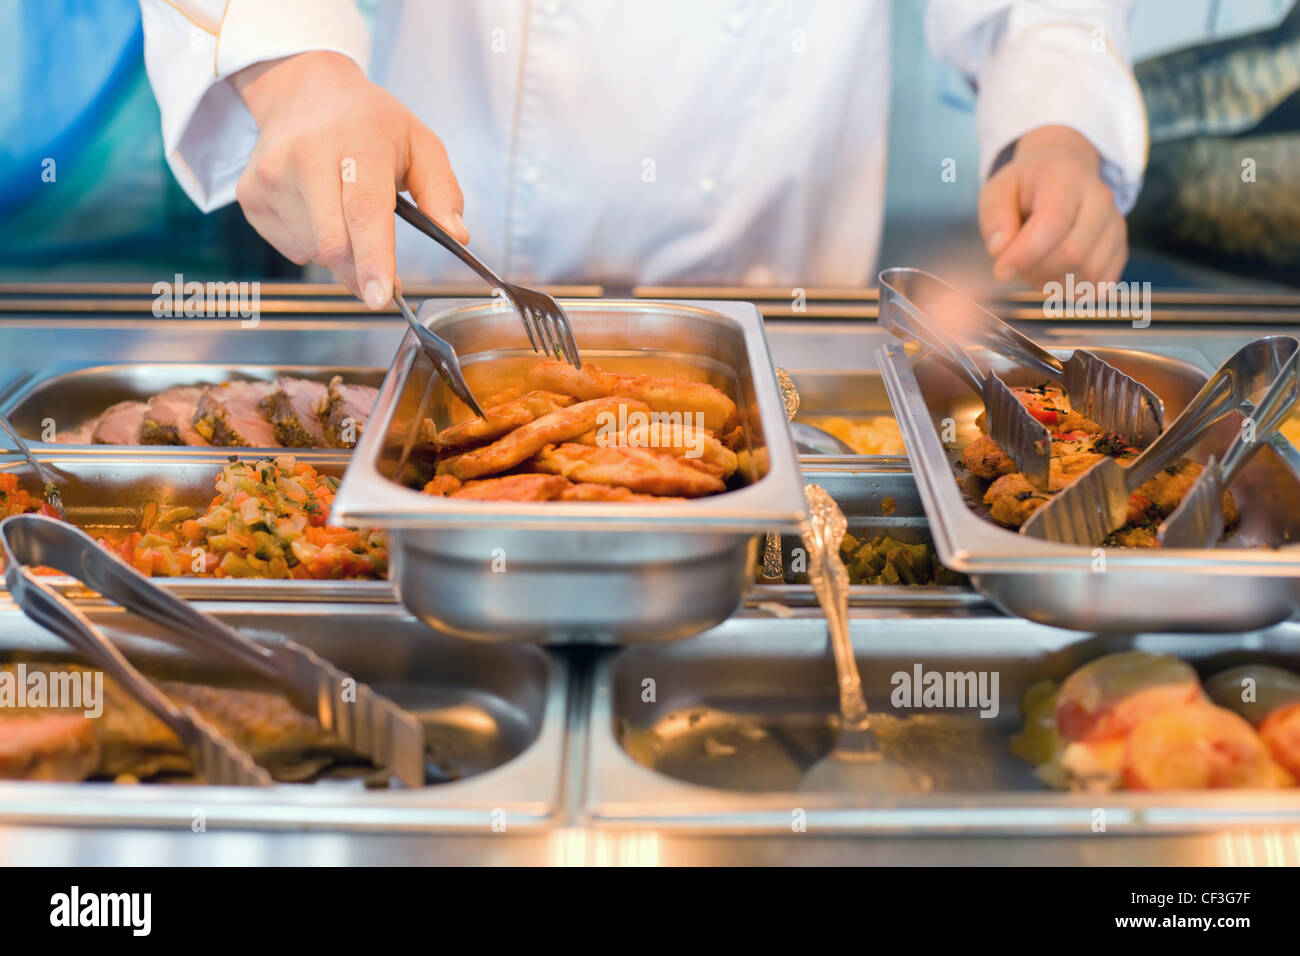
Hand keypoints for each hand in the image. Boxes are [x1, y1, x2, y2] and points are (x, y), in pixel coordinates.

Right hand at [231, 51, 468, 308]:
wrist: (303, 91)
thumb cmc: (370, 124)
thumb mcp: (420, 144)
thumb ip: (442, 191)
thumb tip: (457, 235)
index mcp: (357, 142)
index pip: (364, 210)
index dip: (373, 259)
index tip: (380, 297)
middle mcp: (306, 155)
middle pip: (335, 244)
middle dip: (362, 272)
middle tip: (382, 275)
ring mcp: (272, 176)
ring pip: (314, 252)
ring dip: (339, 253)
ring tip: (343, 210)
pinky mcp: (250, 195)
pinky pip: (292, 248)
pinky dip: (313, 244)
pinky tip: (317, 209)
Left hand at [978, 125, 1126, 289]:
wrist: (1063, 172)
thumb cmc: (1025, 187)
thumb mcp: (998, 191)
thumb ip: (994, 217)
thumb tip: (1001, 250)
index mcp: (1065, 179)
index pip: (1053, 223)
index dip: (1026, 254)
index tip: (1001, 271)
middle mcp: (1099, 199)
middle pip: (1073, 253)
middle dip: (1037, 271)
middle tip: (1017, 265)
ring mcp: (1114, 224)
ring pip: (1090, 273)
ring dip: (1055, 283)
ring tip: (1036, 267)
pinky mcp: (1120, 247)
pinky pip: (1102, 283)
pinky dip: (1075, 290)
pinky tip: (1056, 276)